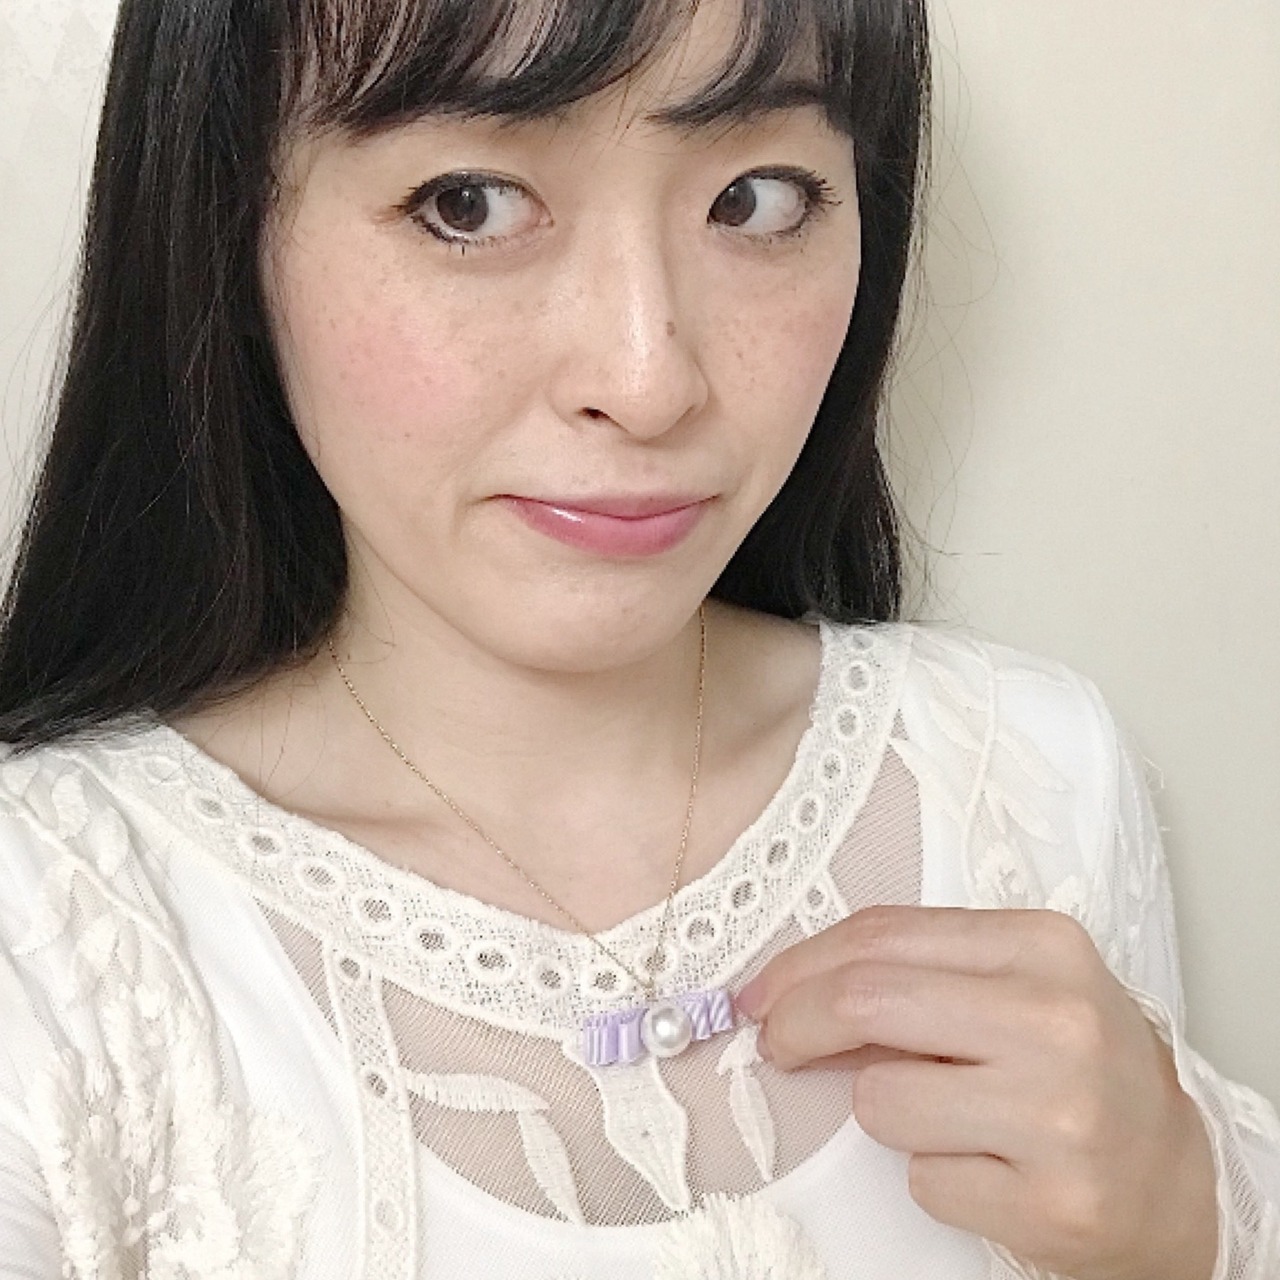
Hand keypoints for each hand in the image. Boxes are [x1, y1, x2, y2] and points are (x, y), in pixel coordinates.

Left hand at [734, 906, 1218, 1279]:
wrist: (1176, 1174)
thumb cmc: (1076, 1063)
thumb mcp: (1013, 982)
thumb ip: (915, 970)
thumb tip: (788, 990)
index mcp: (1042, 945)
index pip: (881, 935)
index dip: (799, 964)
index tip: (762, 993)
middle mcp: (1057, 1020)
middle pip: (865, 1001)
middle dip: (795, 1023)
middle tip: (778, 1044)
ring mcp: (1058, 1114)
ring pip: (879, 1099)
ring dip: (882, 1109)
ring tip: (943, 1113)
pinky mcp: (1053, 1202)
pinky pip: (921, 1179)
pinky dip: (931, 1173)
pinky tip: (982, 1164)